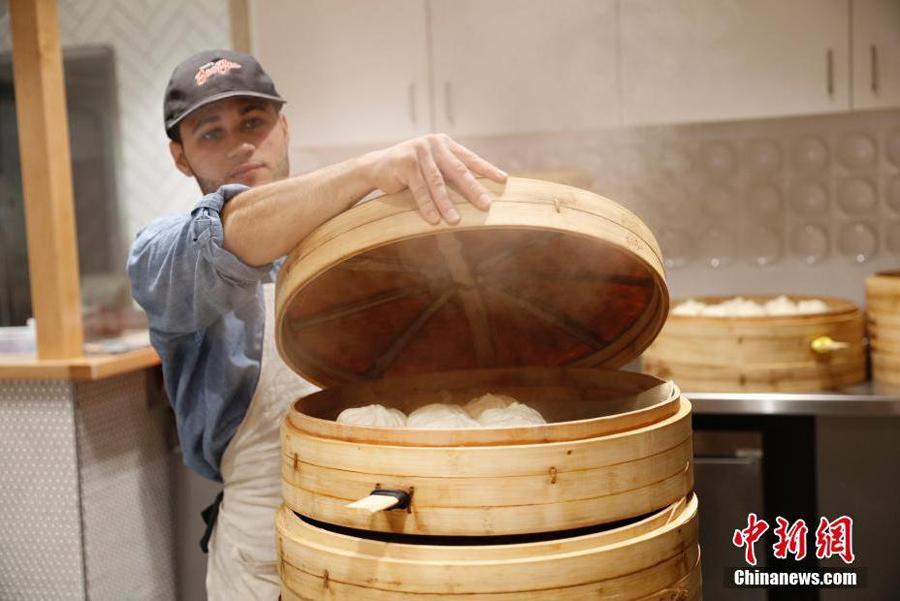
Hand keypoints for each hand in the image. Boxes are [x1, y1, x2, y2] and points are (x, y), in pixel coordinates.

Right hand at [366, 134, 506, 224]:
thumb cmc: (411, 170)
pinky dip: (427, 206)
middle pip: (458, 170)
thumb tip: (480, 192)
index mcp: (445, 144)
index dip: (487, 170)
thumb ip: (451, 173)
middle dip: (473, 190)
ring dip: (447, 204)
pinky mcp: (405, 162)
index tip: (503, 180)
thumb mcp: (433, 168)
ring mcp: (419, 151)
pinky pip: (419, 188)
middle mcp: (434, 144)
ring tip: (456, 221)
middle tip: (486, 205)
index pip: (470, 158)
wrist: (378, 166)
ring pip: (437, 182)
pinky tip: (433, 219)